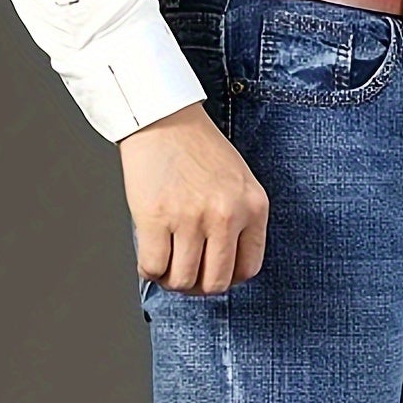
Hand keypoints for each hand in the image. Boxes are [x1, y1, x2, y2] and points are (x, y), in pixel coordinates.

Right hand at [119, 101, 269, 294]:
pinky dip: (149, 269)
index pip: (248, 269)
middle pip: (216, 283)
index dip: (227, 278)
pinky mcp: (156, 218)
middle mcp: (226, 215)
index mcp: (253, 207)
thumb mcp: (237, 182)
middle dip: (198, 286)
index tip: (212, 273)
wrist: (163, 116)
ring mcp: (191, 218)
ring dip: (171, 279)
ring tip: (167, 264)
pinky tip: (150, 256)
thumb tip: (222, 266)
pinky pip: (153, 267)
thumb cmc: (197, 147)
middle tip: (186, 275)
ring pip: (183, 280)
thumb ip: (239, 220)